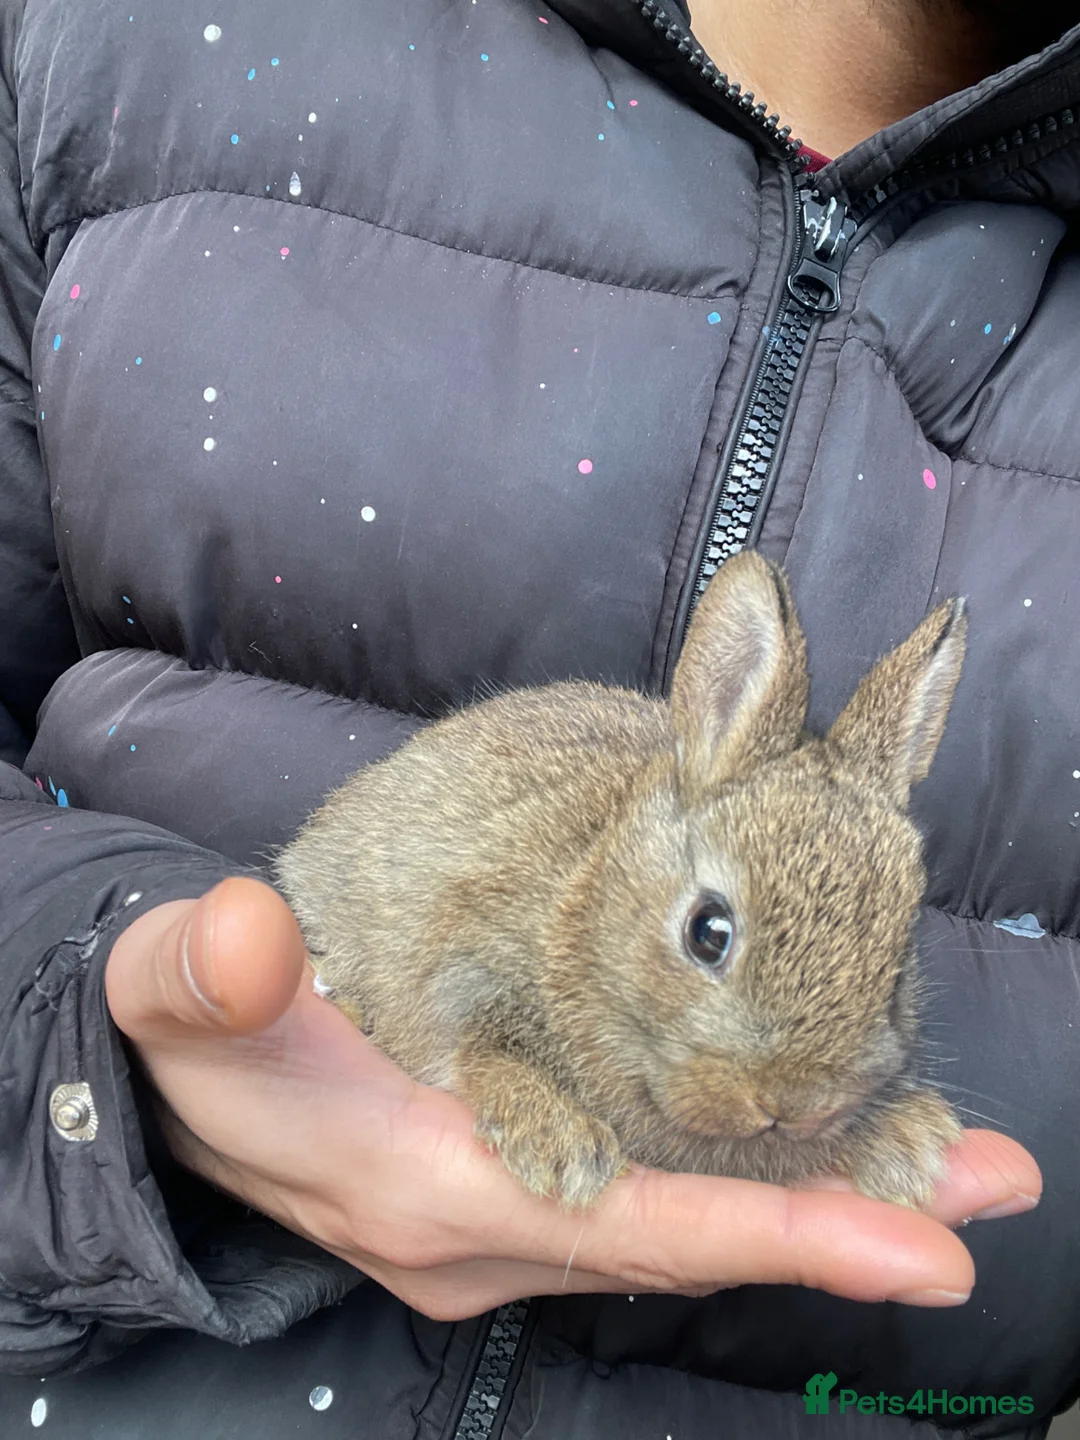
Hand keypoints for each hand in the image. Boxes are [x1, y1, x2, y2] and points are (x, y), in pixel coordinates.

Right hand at [105, 878, 1041, 1320]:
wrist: (182, 1107)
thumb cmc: (195, 1053)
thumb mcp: (178, 1000)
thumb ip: (207, 973)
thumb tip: (245, 933)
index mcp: (429, 1184)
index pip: (629, 1221)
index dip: (775, 1230)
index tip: (921, 1245)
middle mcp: (490, 1232)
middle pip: (692, 1238)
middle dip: (844, 1217)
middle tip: (990, 1183)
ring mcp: (510, 1228)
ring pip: (686, 1227)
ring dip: (814, 1202)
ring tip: (948, 1166)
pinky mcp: (518, 1201)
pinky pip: (657, 1206)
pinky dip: (748, 1190)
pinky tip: (819, 1158)